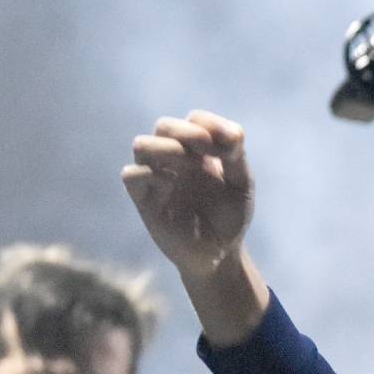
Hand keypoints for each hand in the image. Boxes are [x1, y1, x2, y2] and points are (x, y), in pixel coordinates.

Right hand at [122, 110, 254, 279]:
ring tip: (191, 164)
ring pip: (142, 145)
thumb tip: (233, 132)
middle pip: (164, 125)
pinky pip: (131, 175)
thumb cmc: (230, 217)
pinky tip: (171, 185)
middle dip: (186, 131)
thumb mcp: (241, 185)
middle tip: (208, 149)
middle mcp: (174, 159)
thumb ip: (237, 156)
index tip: (231, 144)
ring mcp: (156, 177)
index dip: (209, 124)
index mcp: (198, 150)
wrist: (219, 253)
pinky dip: (150, 174)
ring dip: (167, 148)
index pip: (194, 120)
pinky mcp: (143, 199)